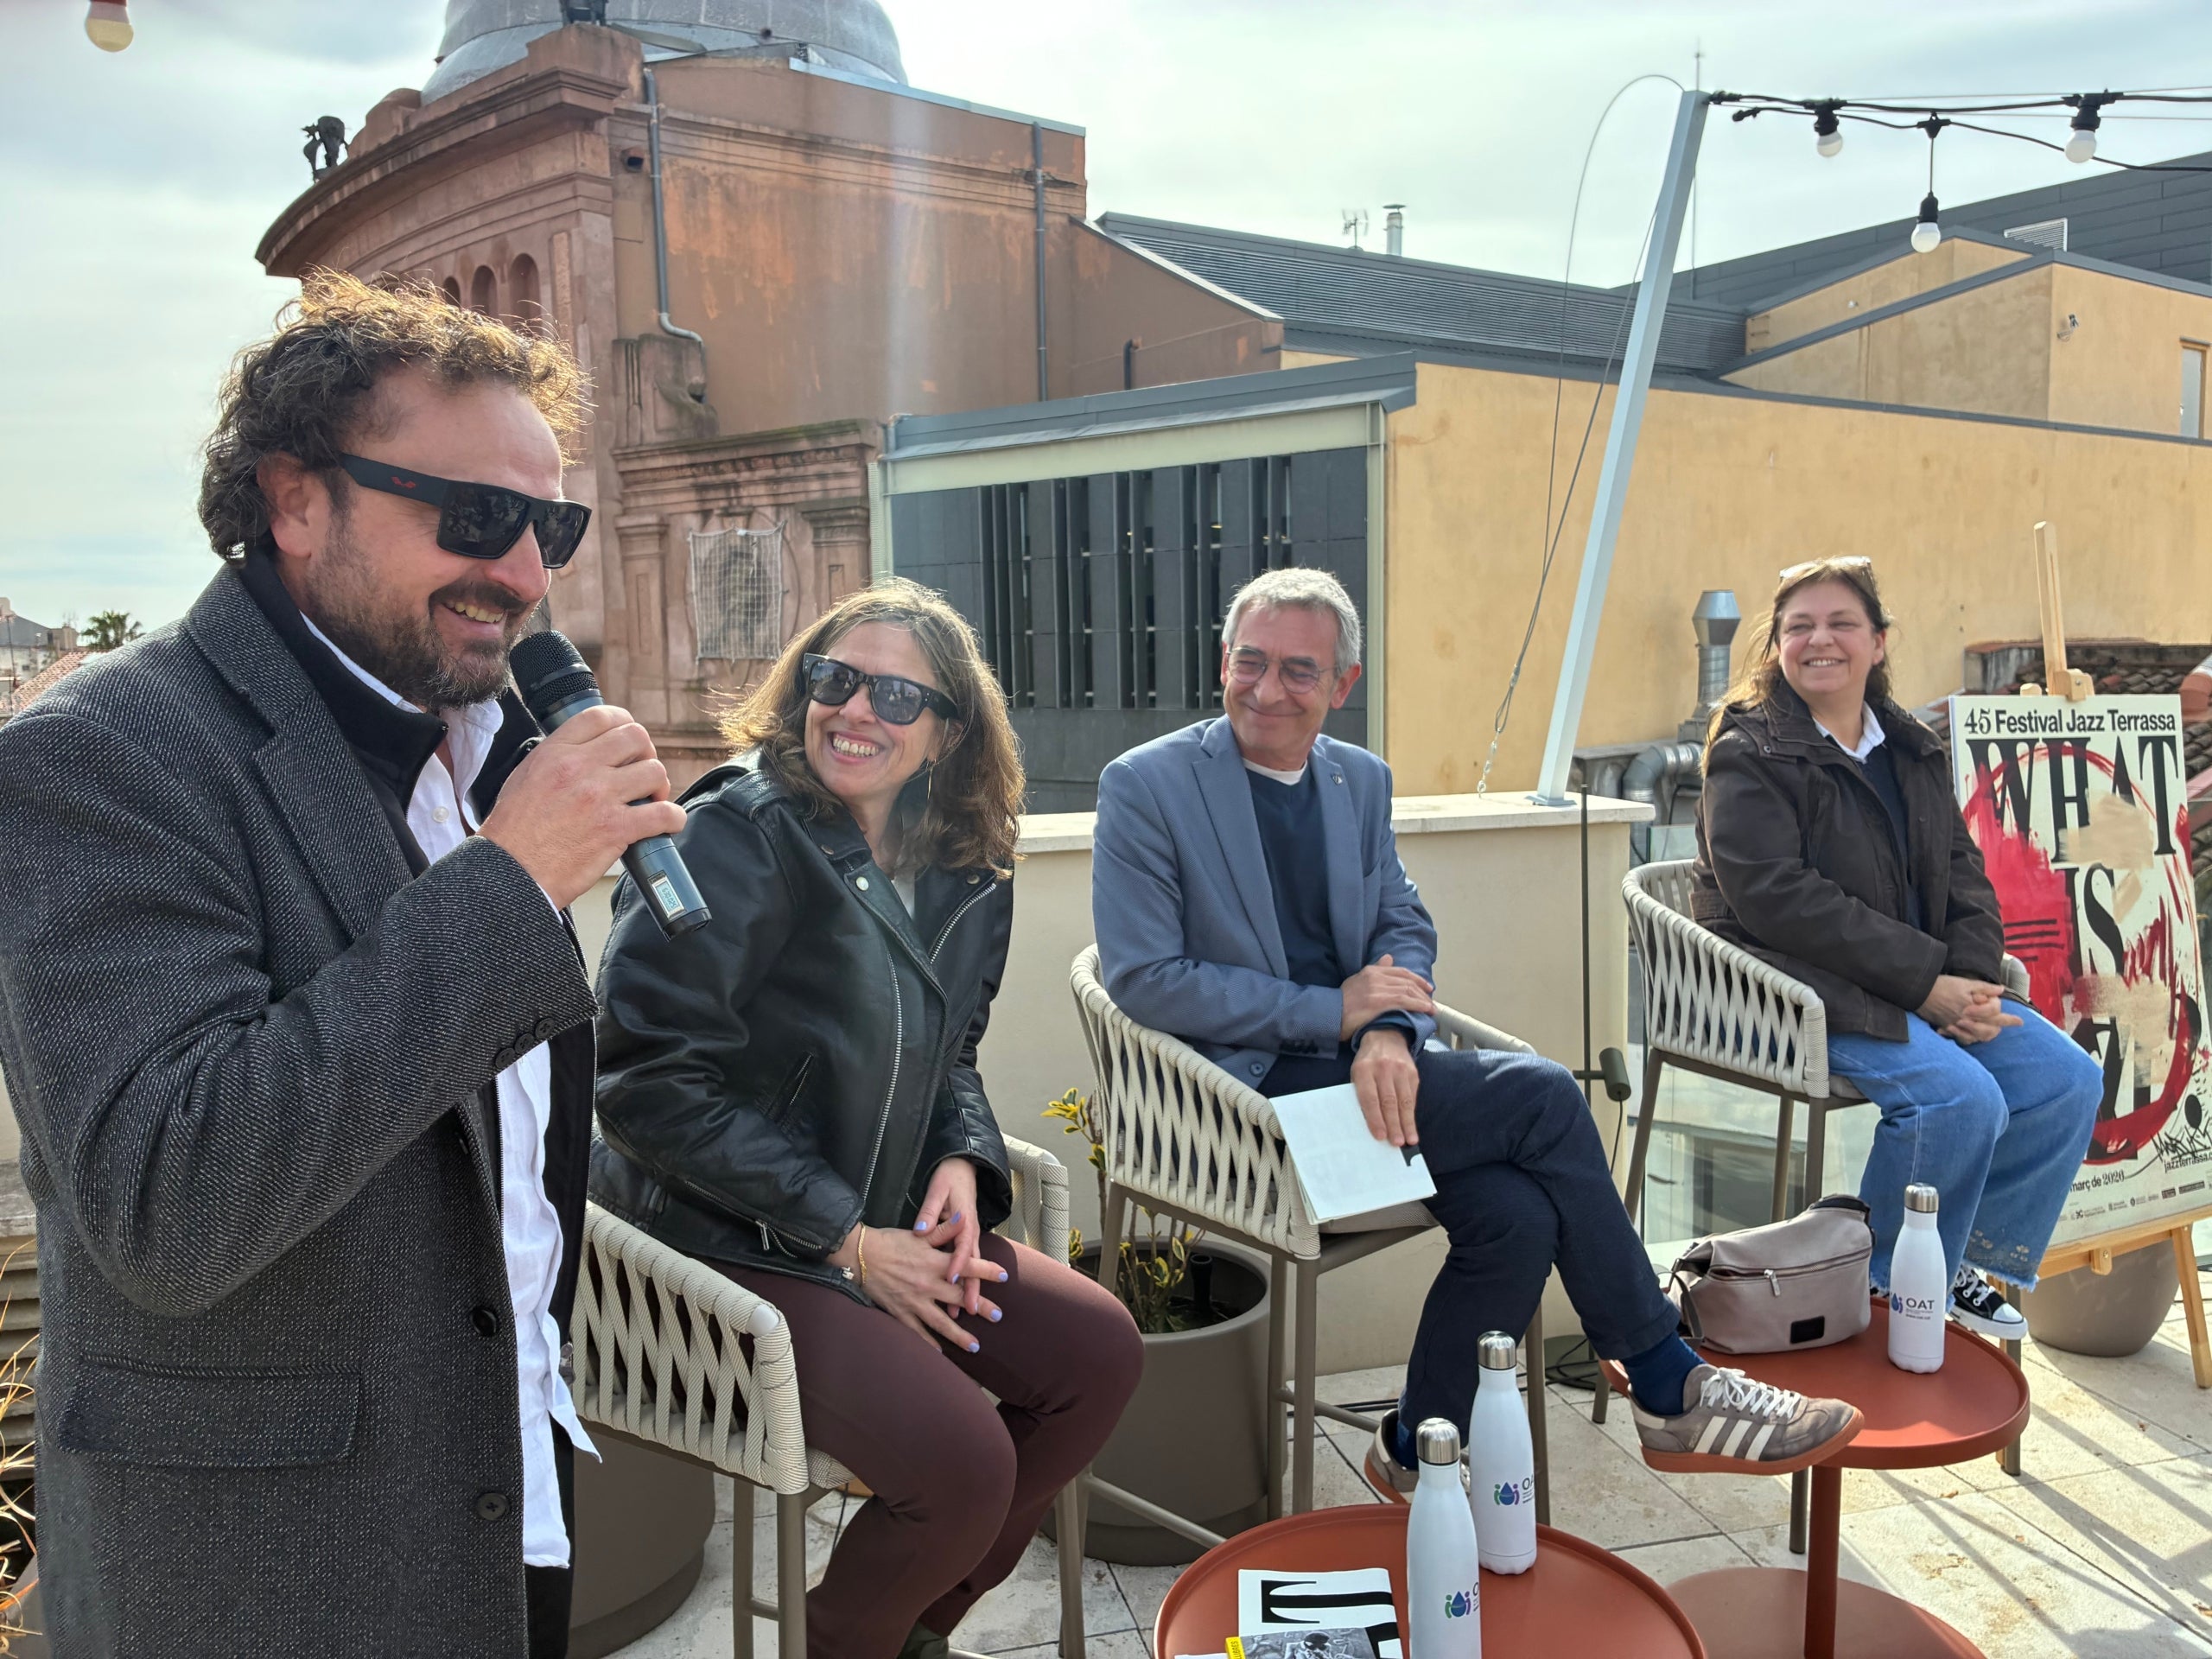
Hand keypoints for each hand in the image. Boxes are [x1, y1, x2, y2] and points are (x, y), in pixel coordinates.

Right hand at [479, 704, 684, 909]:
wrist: (509, 873)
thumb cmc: (513, 834)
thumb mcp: (525, 778)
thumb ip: (557, 760)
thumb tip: (586, 753)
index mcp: (555, 752)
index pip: (601, 716)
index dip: (623, 723)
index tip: (629, 742)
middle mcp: (579, 767)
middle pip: (636, 737)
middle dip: (646, 754)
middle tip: (643, 774)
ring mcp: (599, 796)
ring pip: (654, 770)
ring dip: (660, 786)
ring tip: (653, 801)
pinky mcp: (615, 828)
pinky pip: (664, 814)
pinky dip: (673, 819)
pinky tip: (667, 824)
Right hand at [825, 1218, 997, 1350]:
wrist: (861, 1255)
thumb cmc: (891, 1242)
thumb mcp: (919, 1234)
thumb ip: (944, 1230)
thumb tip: (965, 1219)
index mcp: (934, 1262)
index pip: (966, 1266)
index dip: (986, 1271)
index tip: (1004, 1276)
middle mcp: (927, 1284)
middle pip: (959, 1297)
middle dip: (981, 1307)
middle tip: (998, 1316)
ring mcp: (914, 1301)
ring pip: (941, 1322)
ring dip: (959, 1335)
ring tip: (975, 1346)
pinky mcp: (900, 1312)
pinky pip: (917, 1331)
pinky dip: (928, 1343)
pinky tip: (940, 1353)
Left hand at [915, 1158, 1004, 1318]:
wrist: (962, 1167)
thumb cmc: (950, 1178)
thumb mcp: (938, 1189)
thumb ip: (930, 1210)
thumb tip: (921, 1230)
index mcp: (964, 1220)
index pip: (963, 1246)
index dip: (958, 1263)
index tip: (951, 1278)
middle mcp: (969, 1232)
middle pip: (972, 1264)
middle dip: (972, 1287)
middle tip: (969, 1308)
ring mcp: (967, 1237)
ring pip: (970, 1267)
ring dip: (966, 1289)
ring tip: (961, 1312)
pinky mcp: (962, 1239)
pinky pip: (964, 1262)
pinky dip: (962, 1281)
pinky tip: (954, 1297)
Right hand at [1339, 954, 1433, 1041]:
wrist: (1329, 1015)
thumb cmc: (1341, 1003)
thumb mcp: (1357, 981)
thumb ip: (1374, 970)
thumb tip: (1388, 958)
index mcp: (1371, 971)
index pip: (1400, 972)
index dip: (1417, 979)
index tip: (1427, 987)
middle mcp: (1376, 976)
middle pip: (1407, 981)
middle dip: (1422, 991)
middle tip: (1431, 1000)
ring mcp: (1378, 988)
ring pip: (1408, 991)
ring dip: (1423, 1000)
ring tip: (1431, 1009)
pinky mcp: (1380, 1002)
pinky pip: (1405, 1001)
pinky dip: (1418, 1005)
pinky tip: (1426, 1010)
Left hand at [1349, 1027, 1421, 1148]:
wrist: (1386, 1036)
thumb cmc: (1367, 1062)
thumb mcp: (1357, 1073)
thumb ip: (1362, 1094)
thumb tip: (1370, 1124)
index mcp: (1363, 1069)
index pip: (1370, 1098)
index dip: (1375, 1118)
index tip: (1380, 1136)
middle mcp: (1383, 1069)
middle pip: (1389, 1101)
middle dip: (1393, 1124)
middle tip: (1397, 1143)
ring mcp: (1400, 1070)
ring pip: (1404, 1100)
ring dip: (1407, 1123)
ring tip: (1409, 1140)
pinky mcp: (1413, 1072)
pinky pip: (1413, 1096)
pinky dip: (1412, 1113)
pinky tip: (1412, 1126)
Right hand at [1917, 974, 2005, 1033]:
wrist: (1919, 991)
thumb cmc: (1942, 984)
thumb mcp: (1964, 982)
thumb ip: (1984, 987)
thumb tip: (2001, 990)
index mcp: (1973, 1007)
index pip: (1996, 1014)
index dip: (2009, 1018)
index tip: (2020, 1022)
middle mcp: (1966, 1019)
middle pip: (1989, 1030)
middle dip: (2000, 1028)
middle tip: (2007, 1025)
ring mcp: (1956, 1026)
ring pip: (1977, 1037)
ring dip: (1988, 1035)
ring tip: (1994, 1031)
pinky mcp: (1947, 1028)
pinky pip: (1963, 1039)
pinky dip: (1971, 1039)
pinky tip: (1975, 1035)